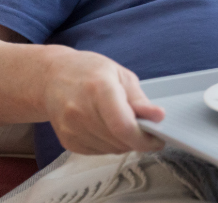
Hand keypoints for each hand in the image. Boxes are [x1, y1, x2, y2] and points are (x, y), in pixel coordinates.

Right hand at [41, 46, 164, 154]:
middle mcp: (80, 112)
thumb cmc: (90, 72)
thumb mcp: (121, 76)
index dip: (143, 138)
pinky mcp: (66, 141)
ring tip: (128, 126)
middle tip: (148, 131)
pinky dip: (110, 145)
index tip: (158, 140)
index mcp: (99, 89)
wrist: (52, 78)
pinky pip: (98, 152)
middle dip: (139, 140)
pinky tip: (110, 129)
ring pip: (110, 149)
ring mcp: (71, 128)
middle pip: (118, 140)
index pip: (123, 125)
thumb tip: (158, 116)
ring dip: (125, 143)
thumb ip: (139, 99)